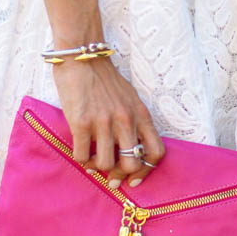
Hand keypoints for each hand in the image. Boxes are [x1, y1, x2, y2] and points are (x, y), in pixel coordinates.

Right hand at [52, 56, 164, 187]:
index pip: (156, 152)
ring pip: (106, 164)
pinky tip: (80, 151)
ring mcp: (103, 122)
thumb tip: (131, 150)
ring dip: (98, 167)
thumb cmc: (105, 80)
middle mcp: (125, 120)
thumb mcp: (130, 98)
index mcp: (141, 114)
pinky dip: (81, 159)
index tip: (134, 179)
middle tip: (110, 174)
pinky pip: (82, 155)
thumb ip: (134, 122)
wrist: (82, 57)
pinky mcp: (80, 122)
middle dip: (120, 174)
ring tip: (92, 159)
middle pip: (132, 164)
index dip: (147, 171)